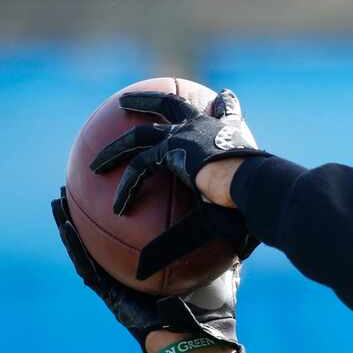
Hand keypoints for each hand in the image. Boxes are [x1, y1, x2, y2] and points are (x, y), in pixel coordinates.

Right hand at [51, 187, 242, 351]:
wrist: (202, 333)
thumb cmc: (212, 303)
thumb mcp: (215, 261)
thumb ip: (217, 240)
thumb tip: (228, 208)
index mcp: (152, 265)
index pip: (136, 233)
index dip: (124, 212)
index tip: (116, 186)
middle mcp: (131, 272)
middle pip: (107, 238)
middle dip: (91, 215)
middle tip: (76, 186)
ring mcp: (119, 284)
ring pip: (90, 250)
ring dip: (72, 228)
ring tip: (59, 202)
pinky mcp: (112, 297)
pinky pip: (91, 270)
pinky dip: (77, 249)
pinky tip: (68, 228)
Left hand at [89, 88, 268, 215]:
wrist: (251, 180)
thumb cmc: (254, 189)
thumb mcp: (245, 190)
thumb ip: (231, 208)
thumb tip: (236, 258)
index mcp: (222, 131)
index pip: (222, 111)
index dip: (218, 104)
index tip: (221, 97)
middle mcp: (201, 126)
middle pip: (168, 104)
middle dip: (145, 100)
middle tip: (125, 102)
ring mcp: (184, 134)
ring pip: (140, 136)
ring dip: (115, 149)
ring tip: (96, 165)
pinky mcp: (170, 150)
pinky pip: (140, 169)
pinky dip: (129, 189)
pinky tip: (119, 208)